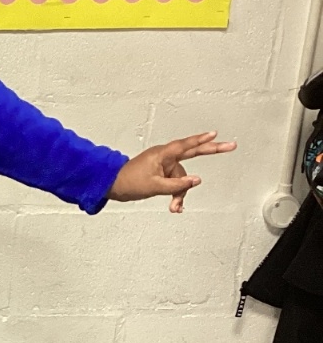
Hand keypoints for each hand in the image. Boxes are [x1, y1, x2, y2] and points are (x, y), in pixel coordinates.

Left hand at [108, 131, 235, 213]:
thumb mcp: (155, 186)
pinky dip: (176, 194)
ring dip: (180, 193)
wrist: (113, 186)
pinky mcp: (161, 174)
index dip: (200, 140)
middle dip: (211, 150)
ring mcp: (164, 166)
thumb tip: (197, 181)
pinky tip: (174, 206)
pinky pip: (175, 183)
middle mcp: (165, 157)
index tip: (214, 134)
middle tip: (230, 146)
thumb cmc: (129, 182)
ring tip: (174, 207)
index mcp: (162, 154)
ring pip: (182, 179)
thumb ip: (177, 185)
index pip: (185, 145)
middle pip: (192, 153)